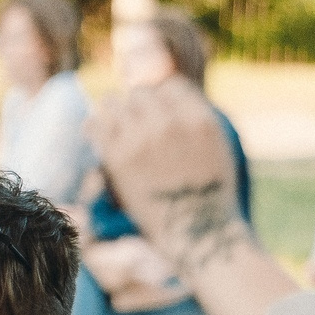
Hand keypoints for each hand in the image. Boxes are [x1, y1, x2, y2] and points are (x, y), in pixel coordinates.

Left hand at [85, 81, 236, 250]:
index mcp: (200, 119)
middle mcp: (171, 124)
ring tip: (118, 129)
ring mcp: (143, 140)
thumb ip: (193, 114)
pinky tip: (99, 135)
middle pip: (141, 93)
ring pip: (114, 102)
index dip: (163, 99)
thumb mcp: (218, 144)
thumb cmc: (210, 190)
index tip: (159, 115)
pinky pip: (96, 124)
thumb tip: (160, 81)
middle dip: (138, 108)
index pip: (170, 86)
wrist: (197, 232)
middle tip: (137, 127)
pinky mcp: (119, 159)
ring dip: (114, 113)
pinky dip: (96, 126)